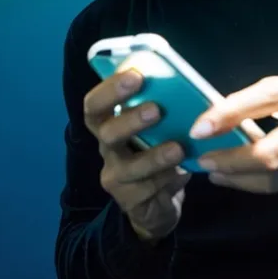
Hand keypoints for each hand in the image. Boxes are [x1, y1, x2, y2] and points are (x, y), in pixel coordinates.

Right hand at [83, 69, 190, 241]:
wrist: (157, 203)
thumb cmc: (158, 149)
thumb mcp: (159, 127)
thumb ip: (160, 104)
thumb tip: (178, 76)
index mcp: (109, 124)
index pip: (94, 105)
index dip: (110, 89)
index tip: (135, 75)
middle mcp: (107, 149)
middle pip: (106, 133)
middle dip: (131, 120)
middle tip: (156, 109)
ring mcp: (115, 177)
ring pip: (130, 167)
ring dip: (154, 156)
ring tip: (178, 149)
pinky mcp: (129, 202)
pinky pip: (147, 190)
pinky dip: (167, 180)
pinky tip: (183, 174)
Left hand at [190, 69, 277, 195]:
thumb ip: (269, 97)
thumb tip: (221, 114)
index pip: (269, 97)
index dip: (231, 112)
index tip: (201, 126)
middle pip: (272, 152)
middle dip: (230, 160)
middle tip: (202, 159)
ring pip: (277, 178)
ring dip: (239, 178)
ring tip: (214, 170)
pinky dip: (259, 185)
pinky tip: (241, 179)